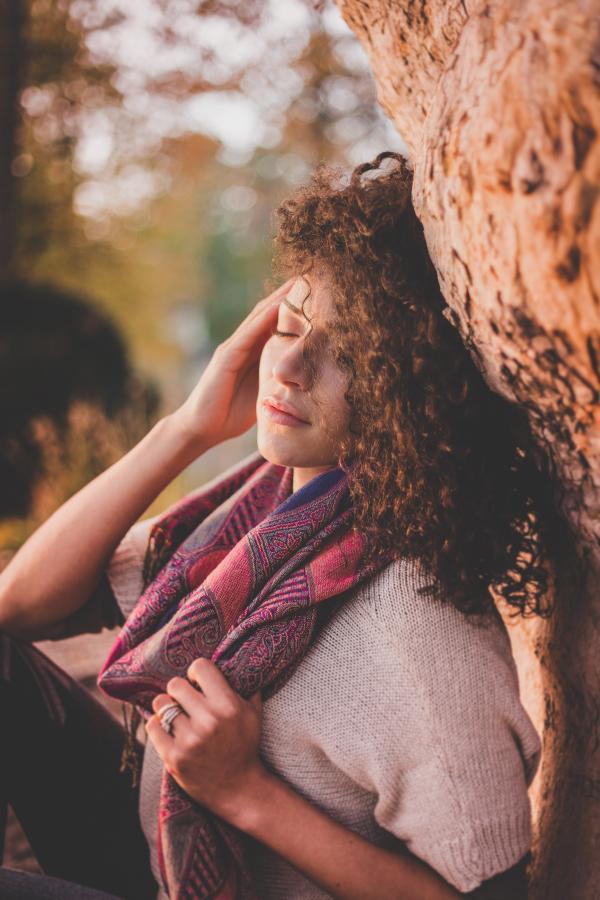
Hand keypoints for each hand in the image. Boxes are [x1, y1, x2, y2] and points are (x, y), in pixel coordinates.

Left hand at [145, 657, 267, 822]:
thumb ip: (245, 685)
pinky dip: (158, 726)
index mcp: (229, 705)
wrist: (239, 789)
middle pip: (176, 684)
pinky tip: (169, 731)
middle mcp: (209, 721)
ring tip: (176, 716)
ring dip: (167, 708)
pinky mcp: (174, 758)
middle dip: (180, 691)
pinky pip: (152, 726)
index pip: (200, 666)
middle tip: (186, 702)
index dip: (196, 672)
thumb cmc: (245, 746)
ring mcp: (190, 740)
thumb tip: (234, 658)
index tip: (198, 682)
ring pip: (161, 704)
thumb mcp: (254, 713)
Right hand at [170, 278, 295, 451]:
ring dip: (279, 299)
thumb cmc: (232, 415)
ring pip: (259, 316)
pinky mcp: (226, 357)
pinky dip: (263, 319)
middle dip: (289, 294)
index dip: (295, 307)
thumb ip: (279, 380)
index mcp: (254, 352)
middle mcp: (243, 344)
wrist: (202, 429)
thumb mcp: (264, 393)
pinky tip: (279, 306)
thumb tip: (307, 380)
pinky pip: (248, 334)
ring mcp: (233, 348)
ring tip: (299, 283)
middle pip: (269, 312)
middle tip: (312, 276)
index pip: (277, 323)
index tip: (318, 293)